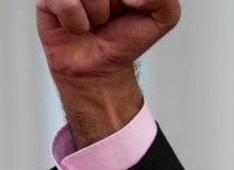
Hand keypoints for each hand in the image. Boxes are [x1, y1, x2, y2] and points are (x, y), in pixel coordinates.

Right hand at [36, 0, 180, 147]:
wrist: (99, 76)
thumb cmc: (126, 45)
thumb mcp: (162, 19)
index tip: (135, 6)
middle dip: (116, 5)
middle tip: (113, 19)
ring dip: (99, 16)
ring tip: (96, 26)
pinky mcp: (48, 2)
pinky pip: (67, 2)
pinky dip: (78, 21)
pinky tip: (81, 29)